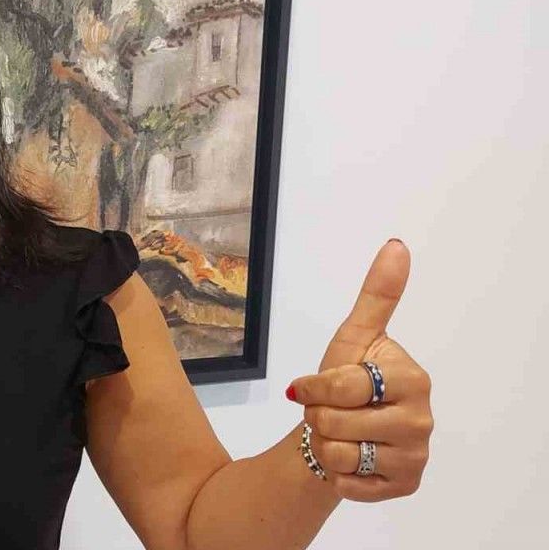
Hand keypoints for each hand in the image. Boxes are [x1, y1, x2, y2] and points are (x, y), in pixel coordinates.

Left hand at [286, 239, 433, 501]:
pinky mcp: (403, 486)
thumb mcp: (355, 336)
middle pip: (337, 423)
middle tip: (330, 413)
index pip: (343, 386)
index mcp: (411, 378)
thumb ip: (377, 295)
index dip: (314, 388)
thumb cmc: (346, 381)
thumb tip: (397, 246)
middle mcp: (422, 419)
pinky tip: (348, 460)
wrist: (340, 431)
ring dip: (325, 445)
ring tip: (338, 435)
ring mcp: (415, 456)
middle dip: (319, 417)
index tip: (310, 387)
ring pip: (340, 455)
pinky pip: (349, 484)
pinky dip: (336, 474)